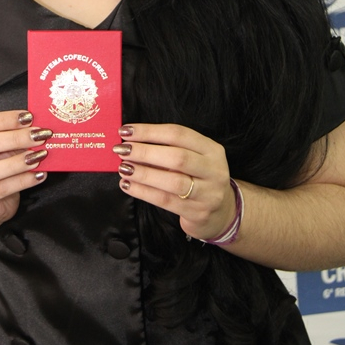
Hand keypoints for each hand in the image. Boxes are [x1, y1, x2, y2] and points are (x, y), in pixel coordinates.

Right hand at [0, 110, 51, 225]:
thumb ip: (13, 136)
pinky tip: (39, 175)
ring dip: (17, 162)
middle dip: (14, 138)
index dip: (4, 118)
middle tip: (39, 136)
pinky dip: (22, 182)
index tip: (29, 117)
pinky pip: (0, 191)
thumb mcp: (1, 148)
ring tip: (40, 156)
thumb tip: (38, 127)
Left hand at [113, 123, 236, 240]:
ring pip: (173, 181)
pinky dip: (143, 192)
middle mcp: (213, 169)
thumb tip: (132, 142)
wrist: (223, 212)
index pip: (178, 134)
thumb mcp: (193, 159)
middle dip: (145, 152)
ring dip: (144, 173)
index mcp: (211, 149)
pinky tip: (128, 185)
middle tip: (122, 149)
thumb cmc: (199, 178)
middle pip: (177, 157)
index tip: (127, 131)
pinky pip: (166, 201)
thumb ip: (168, 149)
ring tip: (123, 168)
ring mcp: (208, 193)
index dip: (150, 131)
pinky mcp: (198, 213)